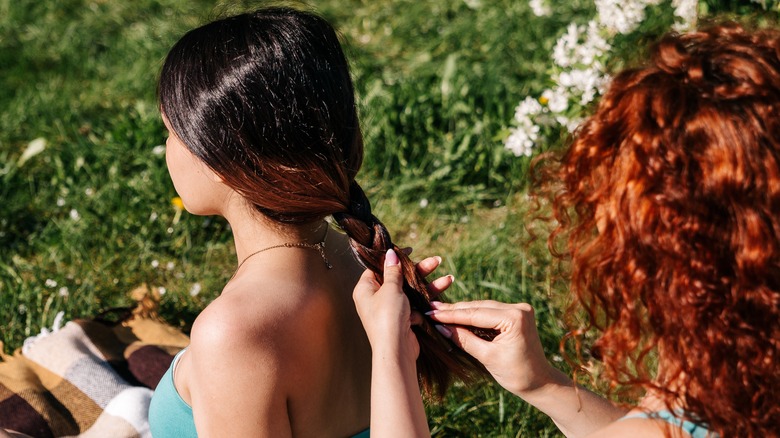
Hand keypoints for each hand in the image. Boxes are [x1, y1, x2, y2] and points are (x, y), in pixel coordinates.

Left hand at [352, 249, 451, 360]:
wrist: (396, 350)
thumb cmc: (387, 317)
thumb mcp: (390, 289)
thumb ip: (392, 271)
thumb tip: (390, 254)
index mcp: (365, 289)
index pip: (378, 267)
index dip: (394, 258)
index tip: (409, 251)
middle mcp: (375, 298)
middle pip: (399, 278)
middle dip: (419, 271)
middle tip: (436, 261)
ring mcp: (390, 309)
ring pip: (411, 292)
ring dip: (429, 286)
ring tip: (448, 280)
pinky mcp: (403, 319)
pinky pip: (415, 306)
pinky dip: (426, 304)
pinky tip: (437, 302)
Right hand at [427, 300, 556, 396]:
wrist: (540, 382)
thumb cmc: (516, 374)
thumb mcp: (487, 357)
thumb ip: (465, 340)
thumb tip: (441, 328)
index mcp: (514, 318)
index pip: (475, 314)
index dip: (451, 315)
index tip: (431, 314)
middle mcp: (518, 308)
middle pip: (478, 307)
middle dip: (454, 310)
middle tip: (431, 309)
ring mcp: (519, 309)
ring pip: (483, 308)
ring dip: (462, 311)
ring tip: (439, 312)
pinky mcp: (516, 314)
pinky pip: (490, 312)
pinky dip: (474, 316)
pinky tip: (457, 316)